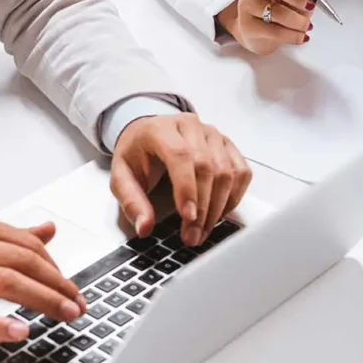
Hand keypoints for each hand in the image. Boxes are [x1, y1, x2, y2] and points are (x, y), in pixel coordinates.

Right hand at [0, 212, 86, 341]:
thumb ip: (7, 235)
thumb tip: (47, 228)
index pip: (27, 243)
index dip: (56, 266)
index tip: (72, 286)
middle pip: (21, 261)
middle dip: (56, 284)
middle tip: (77, 304)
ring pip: (3, 283)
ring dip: (40, 299)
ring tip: (62, 314)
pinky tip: (17, 331)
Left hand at [110, 114, 251, 247]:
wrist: (148, 132)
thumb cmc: (137, 152)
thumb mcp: (121, 175)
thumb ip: (131, 200)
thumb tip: (144, 227)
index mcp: (161, 129)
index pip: (180, 155)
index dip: (187, 188)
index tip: (187, 217)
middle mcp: (190, 126)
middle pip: (206, 166)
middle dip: (202, 208)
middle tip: (192, 236)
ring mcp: (211, 133)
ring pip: (227, 171)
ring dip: (218, 207)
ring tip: (203, 230)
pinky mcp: (226, 144)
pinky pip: (241, 171)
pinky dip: (234, 196)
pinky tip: (219, 212)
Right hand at [217, 0, 323, 54]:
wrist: (258, 33)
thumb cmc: (278, 8)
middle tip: (310, 5)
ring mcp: (247, 6)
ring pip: (275, 11)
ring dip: (298, 20)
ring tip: (306, 25)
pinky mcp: (248, 27)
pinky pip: (274, 31)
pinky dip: (294, 35)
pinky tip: (300, 36)